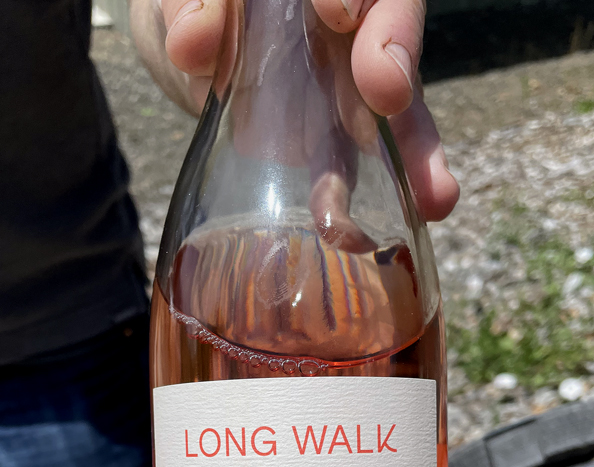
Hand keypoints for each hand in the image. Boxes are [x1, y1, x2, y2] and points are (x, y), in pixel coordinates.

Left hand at [130, 0, 458, 221]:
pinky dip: (352, 202)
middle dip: (397, 59)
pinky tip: (357, 234)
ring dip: (412, 154)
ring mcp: (350, 83)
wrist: (188, 43)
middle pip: (393, 31)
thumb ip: (188, 4)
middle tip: (390, 94)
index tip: (335, 14)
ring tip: (436, 199)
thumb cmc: (193, 3)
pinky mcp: (334, 138)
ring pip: (394, 111)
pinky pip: (351, 168)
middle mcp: (352, 21)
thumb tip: (193, 43)